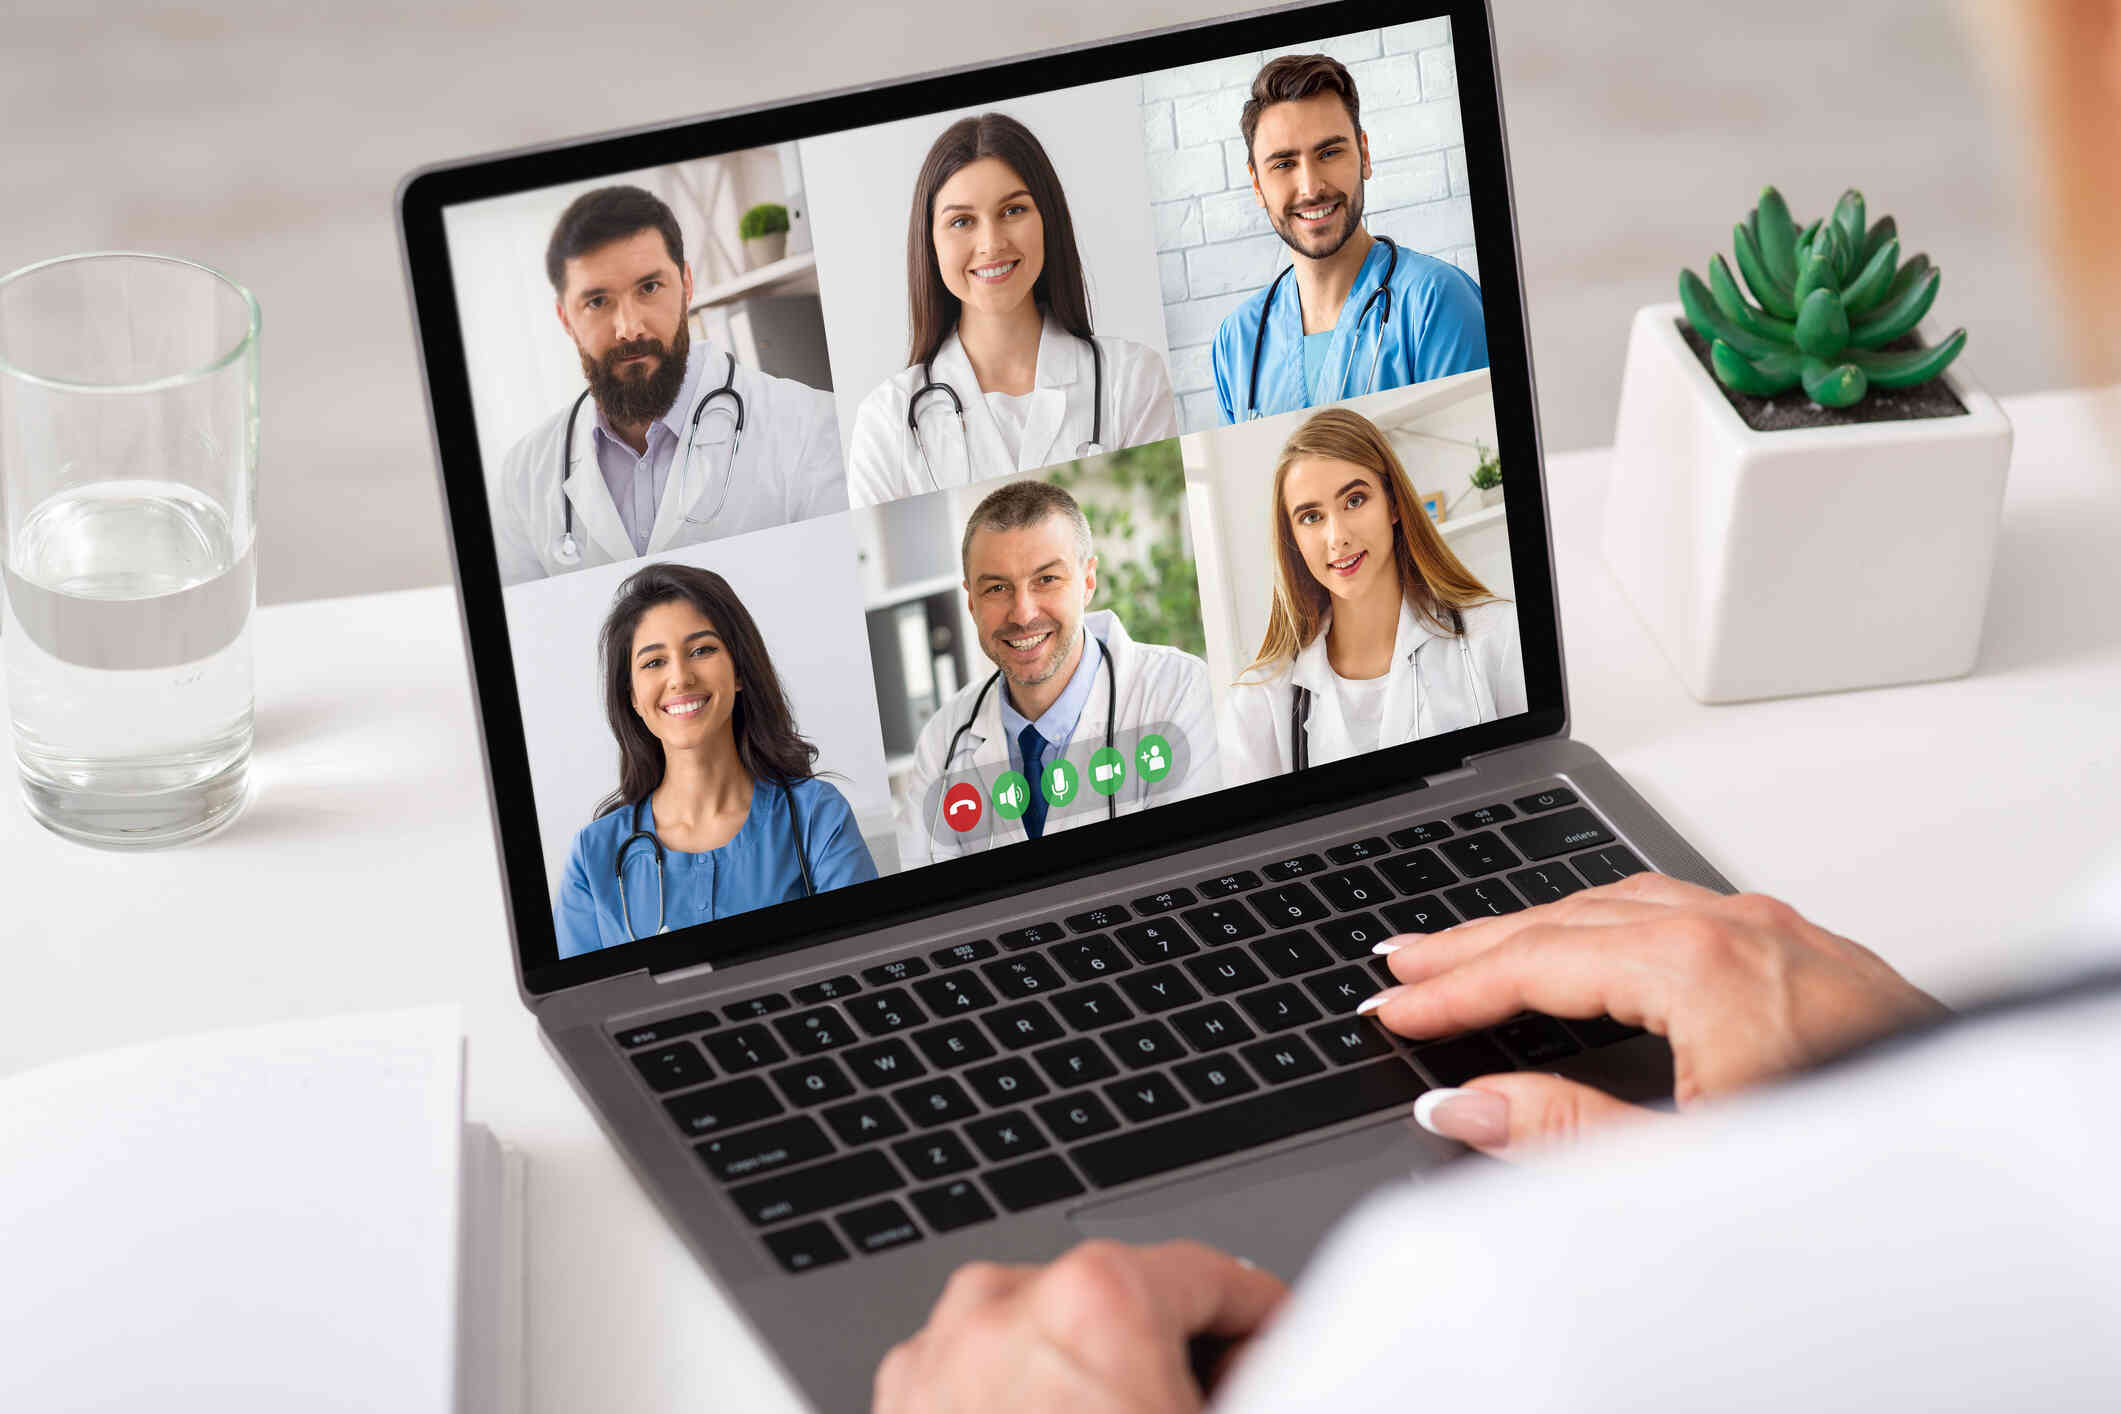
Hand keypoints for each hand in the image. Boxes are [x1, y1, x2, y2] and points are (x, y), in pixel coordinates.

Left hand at [873, 1239, 1288, 1413]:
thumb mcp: (1212, 1413)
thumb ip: (1259, 1370)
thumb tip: (1272, 1354)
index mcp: (1095, 1300)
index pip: (1214, 1276)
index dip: (1265, 1317)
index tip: (1282, 1342)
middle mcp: (1000, 1308)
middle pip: (1124, 1302)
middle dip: (1173, 1349)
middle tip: (1203, 1397)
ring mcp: (937, 1359)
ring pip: (1046, 1335)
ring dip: (1094, 1374)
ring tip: (1130, 1412)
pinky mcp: (898, 1406)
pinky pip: (978, 1378)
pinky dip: (1022, 1402)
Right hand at [1366, 872, 1947, 1156]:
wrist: (1975, 1157)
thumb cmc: (1857, 1164)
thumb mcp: (1683, 1161)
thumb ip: (1559, 1133)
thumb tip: (1463, 1107)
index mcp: (1697, 966)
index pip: (1537, 963)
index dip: (1453, 988)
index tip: (1392, 1005)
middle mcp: (1738, 928)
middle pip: (1571, 915)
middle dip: (1478, 940)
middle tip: (1405, 959)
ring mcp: (1779, 933)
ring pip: (1627, 902)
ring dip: (1543, 923)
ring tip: (1479, 945)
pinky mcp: (1810, 953)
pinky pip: (1683, 909)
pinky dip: (1610, 921)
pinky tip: (1598, 940)